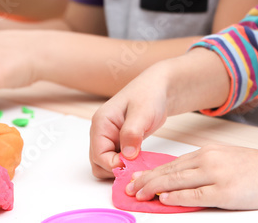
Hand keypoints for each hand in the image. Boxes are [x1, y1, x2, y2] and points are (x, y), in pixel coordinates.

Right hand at [89, 63, 172, 178]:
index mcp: (101, 123)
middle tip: (136, 167)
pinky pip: (117, 160)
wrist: (158, 88)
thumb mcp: (142, 112)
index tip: (132, 165)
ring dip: (121, 169)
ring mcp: (109, 138)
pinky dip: (127, 165)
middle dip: (115, 169)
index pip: (99, 155)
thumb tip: (126, 156)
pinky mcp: (118, 143)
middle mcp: (101, 132)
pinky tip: (140, 161)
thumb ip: (132, 133)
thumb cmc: (149, 95)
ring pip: (106, 165)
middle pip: (99, 163)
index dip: (114, 164)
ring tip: (139, 164)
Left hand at [126, 144, 257, 209]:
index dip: (152, 172)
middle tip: (129, 188)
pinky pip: (195, 194)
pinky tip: (164, 199)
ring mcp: (216, 175)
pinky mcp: (225, 191)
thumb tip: (181, 180)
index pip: (173, 163)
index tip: (136, 179)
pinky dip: (177, 197)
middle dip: (147, 180)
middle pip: (170, 171)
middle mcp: (209, 160)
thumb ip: (205, 167)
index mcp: (208, 152)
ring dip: (155, 188)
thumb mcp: (227, 160)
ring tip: (138, 194)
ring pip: (178, 181)